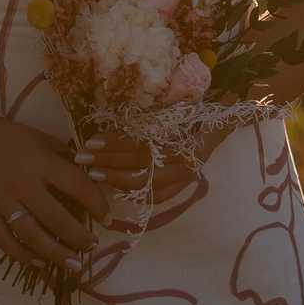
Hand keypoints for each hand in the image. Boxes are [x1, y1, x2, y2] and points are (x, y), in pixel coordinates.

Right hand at [0, 118, 108, 271]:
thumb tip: (91, 178)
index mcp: (42, 162)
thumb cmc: (12, 138)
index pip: (77, 187)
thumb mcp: (43, 140)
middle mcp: (23, 183)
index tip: (107, 219)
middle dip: (79, 237)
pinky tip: (40, 261)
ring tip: (74, 263)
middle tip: (92, 246)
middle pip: (56, 218)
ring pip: (32, 235)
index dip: (97, 205)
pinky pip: (4, 240)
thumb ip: (65, 159)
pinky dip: (22, 254)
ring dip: (56, 252)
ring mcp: (3, 200)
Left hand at [74, 123, 238, 217]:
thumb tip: (110, 120)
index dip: (115, 142)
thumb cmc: (193, 113)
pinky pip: (158, 196)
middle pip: (140, 161)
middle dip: (108, 160)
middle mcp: (184, 157)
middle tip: (82, 157)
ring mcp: (185, 175)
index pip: (142, 142)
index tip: (91, 140)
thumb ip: (148, 118)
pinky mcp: (184, 186)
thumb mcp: (174, 108)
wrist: (221, 125)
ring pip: (147, 181)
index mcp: (181, 134)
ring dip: (116, 178)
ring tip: (92, 172)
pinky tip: (115, 188)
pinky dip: (136, 193)